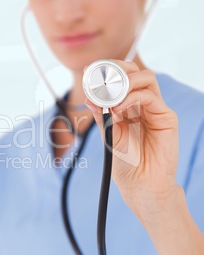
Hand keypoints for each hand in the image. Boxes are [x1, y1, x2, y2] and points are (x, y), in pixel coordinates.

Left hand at [85, 60, 179, 210]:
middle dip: (117, 68)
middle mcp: (143, 104)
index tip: (89, 71)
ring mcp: (156, 109)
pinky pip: (150, 97)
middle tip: (100, 76)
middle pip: (136, 72)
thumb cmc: (125, 162)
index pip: (122, 79)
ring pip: (146, 78)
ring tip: (109, 95)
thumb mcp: (108, 134)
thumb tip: (89, 98)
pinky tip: (118, 108)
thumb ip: (101, 116)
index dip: (107, 70)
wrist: (141, 184)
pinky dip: (131, 97)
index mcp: (129, 107)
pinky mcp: (166, 117)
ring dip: (125, 81)